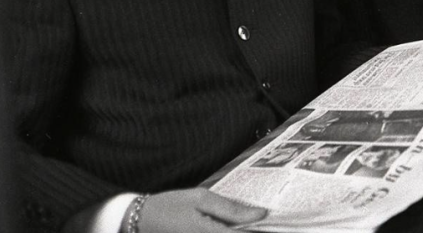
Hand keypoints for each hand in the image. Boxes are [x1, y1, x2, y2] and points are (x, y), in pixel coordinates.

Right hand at [125, 188, 265, 232]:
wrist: (135, 222)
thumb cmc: (168, 206)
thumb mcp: (200, 199)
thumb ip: (231, 208)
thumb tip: (260, 214)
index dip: (264, 230)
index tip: (282, 222)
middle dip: (252, 229)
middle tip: (270, 221)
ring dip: (241, 230)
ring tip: (252, 222)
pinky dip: (230, 231)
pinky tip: (233, 226)